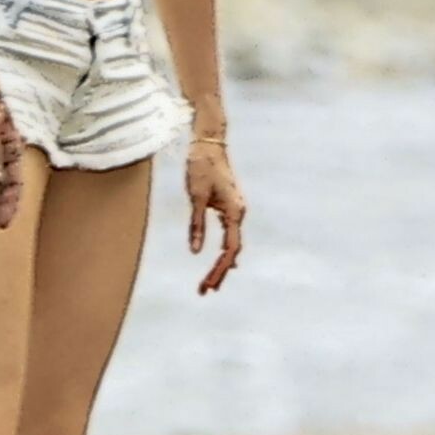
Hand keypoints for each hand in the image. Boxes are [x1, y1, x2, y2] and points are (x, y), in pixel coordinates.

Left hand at [187, 137, 244, 293]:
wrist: (209, 143)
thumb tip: (195, 252)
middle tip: (205, 291)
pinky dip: (225, 250)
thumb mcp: (195, 197)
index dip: (218, 270)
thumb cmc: (200, 167)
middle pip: (233, 251)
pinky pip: (230, 234)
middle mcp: (239, 213)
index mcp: (234, 212)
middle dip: (220, 272)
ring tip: (211, 283)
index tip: (207, 285)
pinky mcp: (229, 206)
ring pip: (232, 243)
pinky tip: (222, 260)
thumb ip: (196, 225)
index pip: (229, 250)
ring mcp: (236, 209)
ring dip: (222, 263)